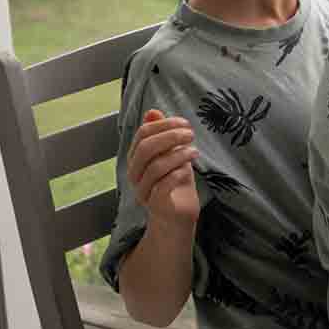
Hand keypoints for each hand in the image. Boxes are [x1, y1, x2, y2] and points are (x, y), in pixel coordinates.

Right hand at [127, 109, 200, 227]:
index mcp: (136, 159)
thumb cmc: (175, 183)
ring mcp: (142, 191)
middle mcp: (134, 174)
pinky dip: (177, 174)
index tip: (185, 123)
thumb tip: (153, 112)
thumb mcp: (172, 155)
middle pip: (146, 149)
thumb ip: (162, 136)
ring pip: (155, 167)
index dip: (164, 125)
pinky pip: (162, 186)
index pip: (143, 134)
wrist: (177, 217)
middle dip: (170, 137)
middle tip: (191, 134)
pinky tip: (188, 170)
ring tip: (194, 152)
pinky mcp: (155, 205)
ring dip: (178, 155)